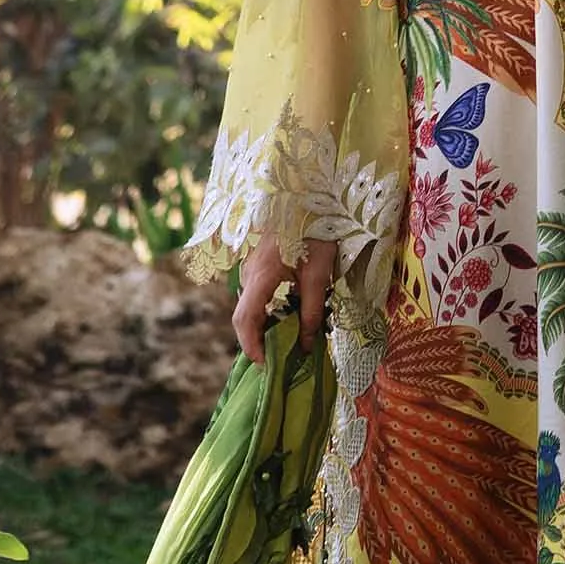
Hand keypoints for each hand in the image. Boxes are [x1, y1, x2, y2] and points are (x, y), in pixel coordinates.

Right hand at [232, 227, 337, 364]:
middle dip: (258, 342)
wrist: (309, 198)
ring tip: (286, 345)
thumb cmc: (316, 232)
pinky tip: (287, 321)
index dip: (251, 346)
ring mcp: (251, 269)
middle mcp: (249, 274)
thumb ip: (311, 311)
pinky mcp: (259, 266)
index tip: (263, 365)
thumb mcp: (319, 275)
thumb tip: (304, 345)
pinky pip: (258, 296)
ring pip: (251, 307)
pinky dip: (268, 314)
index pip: (245, 320)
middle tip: (279, 362)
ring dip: (265, 328)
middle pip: (245, 317)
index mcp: (262, 276)